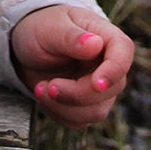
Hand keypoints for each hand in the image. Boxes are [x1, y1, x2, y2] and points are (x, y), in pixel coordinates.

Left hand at [12, 5, 133, 127]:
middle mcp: (108, 65)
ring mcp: (99, 89)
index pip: (123, 53)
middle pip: (111, 90)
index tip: (95, 84)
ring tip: (40, 88)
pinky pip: (79, 122)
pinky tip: (44, 96)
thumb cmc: (42, 27)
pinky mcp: (85, 106)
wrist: (26, 46)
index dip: (113, 72)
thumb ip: (71, 37)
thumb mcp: (51, 27)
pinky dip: (58, 114)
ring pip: (96, 112)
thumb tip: (95, 45)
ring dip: (64, 107)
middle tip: (48, 85)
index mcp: (107, 37)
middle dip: (77, 94)